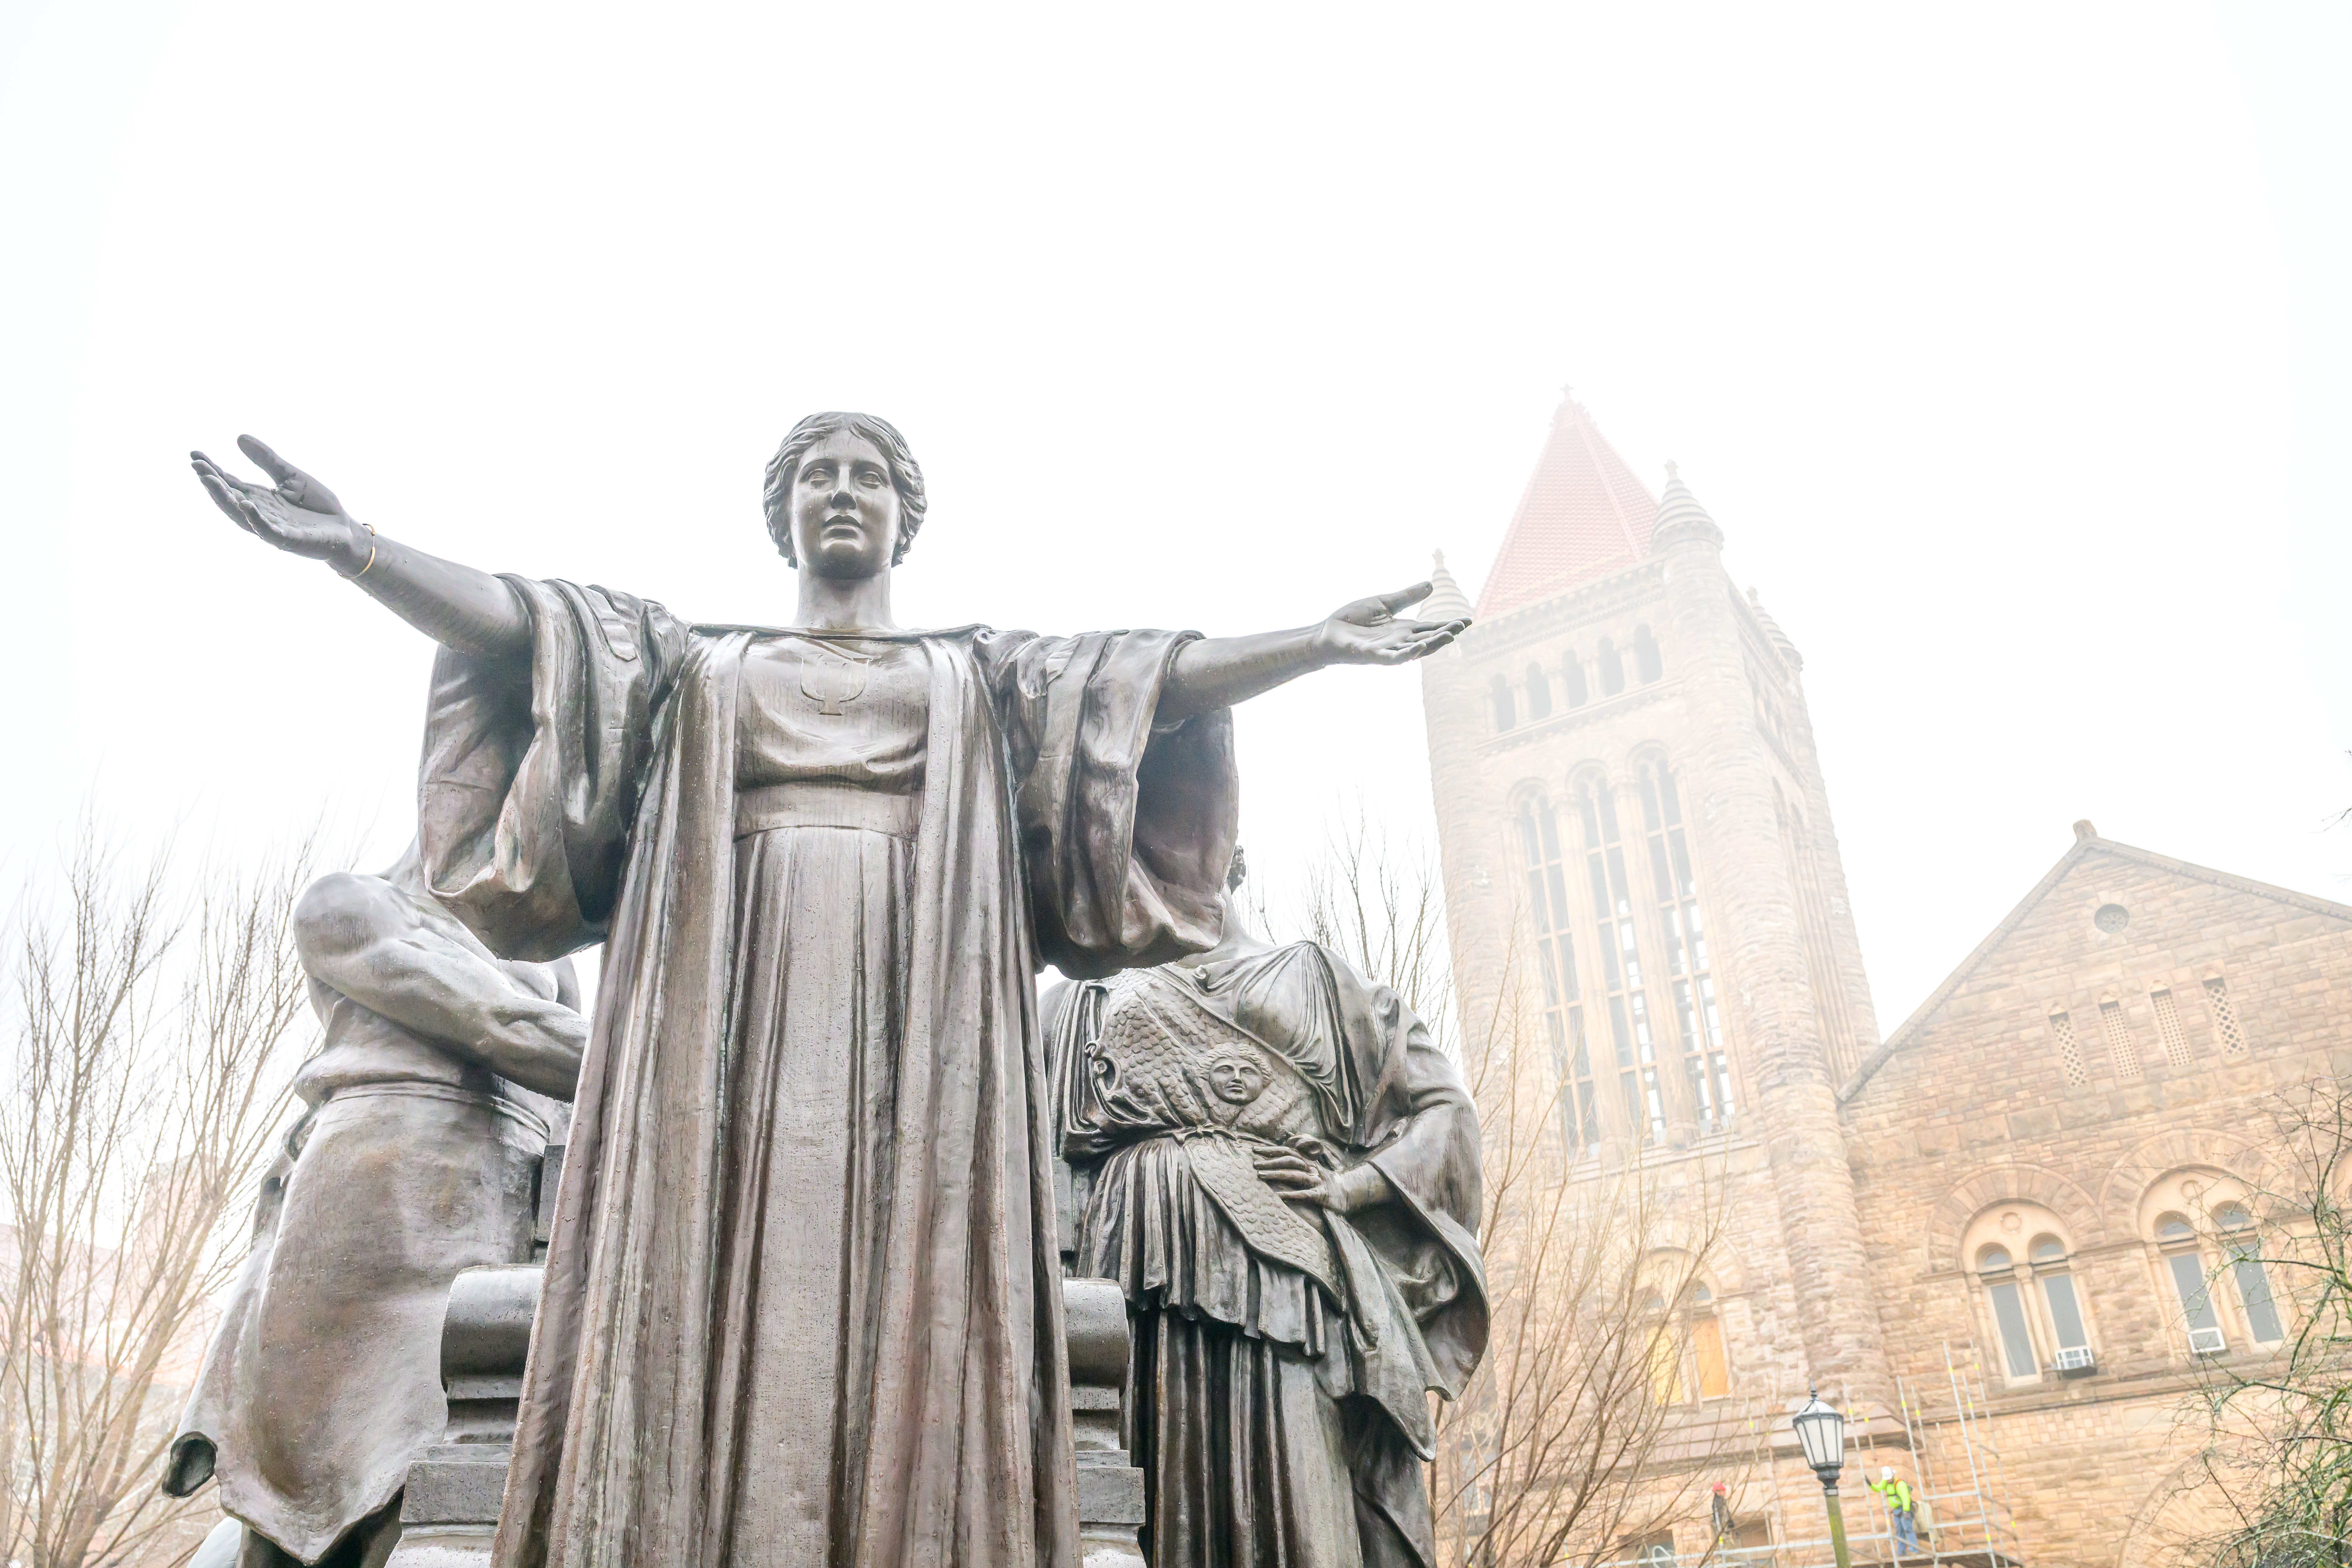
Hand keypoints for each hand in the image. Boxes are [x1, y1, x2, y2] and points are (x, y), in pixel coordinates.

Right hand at [192, 436, 363, 567]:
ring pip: (242, 515)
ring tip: (210, 481)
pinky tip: (245, 505)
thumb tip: (239, 437)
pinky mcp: (290, 540)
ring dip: (225, 499)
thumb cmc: (316, 504)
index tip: (194, 455)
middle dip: (212, 483)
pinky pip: (268, 531)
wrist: (345, 529)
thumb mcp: (290, 476)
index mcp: (259, 498)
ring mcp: (273, 527)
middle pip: (230, 498)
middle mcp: (260, 513)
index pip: (230, 482)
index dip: (212, 470)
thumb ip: (267, 460)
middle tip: (196, 466)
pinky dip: (256, 519)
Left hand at [1251, 1148, 1335, 1206]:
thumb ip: (1297, 1160)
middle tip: (1254, 1164)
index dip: (1271, 1150)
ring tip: (1261, 1176)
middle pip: (1289, 1161)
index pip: (1287, 1151)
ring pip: (1295, 1175)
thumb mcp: (1311, 1167)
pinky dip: (1291, 1195)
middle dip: (1270, 1162)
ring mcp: (1316, 1181)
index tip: (1254, 1150)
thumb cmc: (1324, 1180)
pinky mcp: (1321, 1195)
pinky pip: (1305, 1194)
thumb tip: (1281, 1150)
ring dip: (1276, 1174)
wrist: (1347, 1192)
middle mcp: (1311, 1168)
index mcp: (1308, 1161)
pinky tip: (1279, 1196)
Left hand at [1314, 583, 1468, 665]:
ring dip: (1432, 644)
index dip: (1449, 625)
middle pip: (1428, 639)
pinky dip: (1407, 654)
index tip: (1468, 620)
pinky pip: (1392, 658)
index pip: (1431, 627)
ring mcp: (1386, 650)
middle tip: (1462, 627)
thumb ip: (1407, 597)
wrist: (1327, 631)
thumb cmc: (1354, 620)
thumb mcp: (1384, 603)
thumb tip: (1431, 584)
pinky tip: (1419, 647)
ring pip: (1414, 650)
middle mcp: (1398, 642)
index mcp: (1403, 630)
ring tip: (1449, 636)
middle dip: (1445, 634)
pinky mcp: (1372, 655)